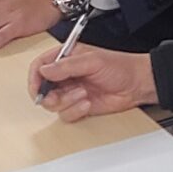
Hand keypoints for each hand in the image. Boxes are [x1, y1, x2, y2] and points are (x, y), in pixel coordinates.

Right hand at [31, 43, 154, 120]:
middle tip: (57, 97)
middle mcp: (66, 75)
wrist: (137, 85)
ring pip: (53, 104)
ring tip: (84, 95)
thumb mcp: (93, 61)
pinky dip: (75, 111)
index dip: (35, 77)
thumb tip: (44, 70)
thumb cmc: (120, 67)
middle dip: (48, 95)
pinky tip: (88, 103)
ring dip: (67, 102)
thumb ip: (66, 66)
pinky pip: (66, 114)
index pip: (40, 66)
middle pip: (42, 88)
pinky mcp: (78, 106)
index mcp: (66, 57)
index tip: (37, 87)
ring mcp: (71, 91)